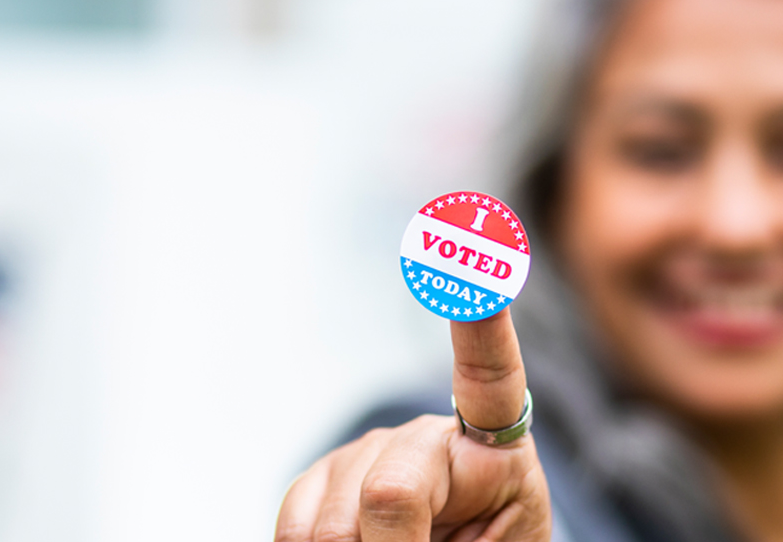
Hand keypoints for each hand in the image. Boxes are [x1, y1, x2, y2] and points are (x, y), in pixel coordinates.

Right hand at [274, 308, 550, 540]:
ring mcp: (363, 455)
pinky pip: (293, 530)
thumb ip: (439, 533)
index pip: (488, 376)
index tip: (478, 266)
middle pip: (388, 494)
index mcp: (489, 448)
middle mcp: (422, 437)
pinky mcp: (317, 481)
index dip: (481, 323)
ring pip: (331, 528)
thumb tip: (364, 515)